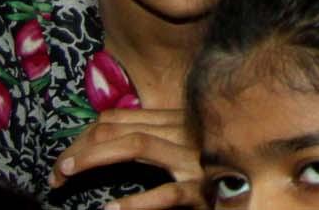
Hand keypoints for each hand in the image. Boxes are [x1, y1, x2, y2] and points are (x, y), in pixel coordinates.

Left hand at [54, 108, 205, 208]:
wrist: (262, 189)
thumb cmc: (220, 171)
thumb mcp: (186, 148)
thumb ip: (157, 138)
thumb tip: (108, 137)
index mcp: (176, 122)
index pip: (117, 118)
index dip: (83, 136)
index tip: (65, 160)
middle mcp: (183, 132)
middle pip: (118, 127)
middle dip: (79, 147)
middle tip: (56, 173)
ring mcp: (194, 159)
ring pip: (135, 144)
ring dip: (93, 157)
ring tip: (66, 173)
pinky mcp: (203, 189)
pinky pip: (166, 193)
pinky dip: (135, 203)